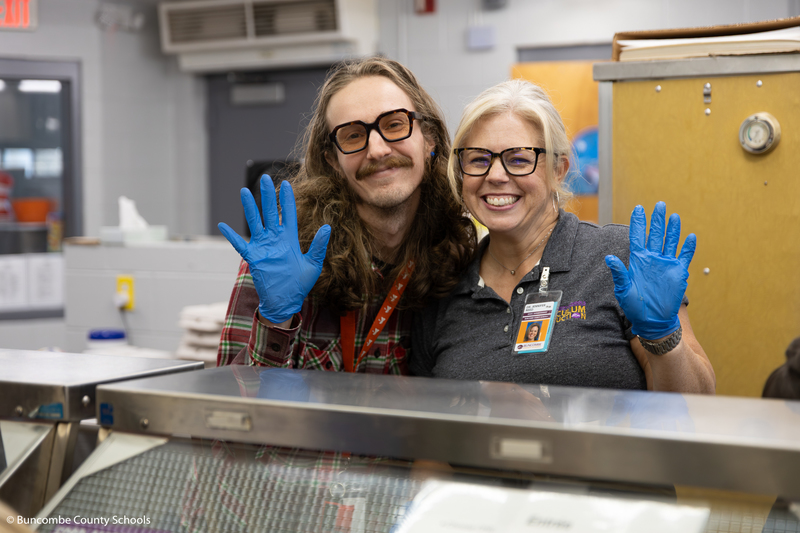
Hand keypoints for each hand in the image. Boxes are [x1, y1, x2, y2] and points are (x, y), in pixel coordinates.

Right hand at [218, 175, 330, 323]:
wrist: (285, 301)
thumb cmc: (299, 285)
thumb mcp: (313, 264)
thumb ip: (318, 246)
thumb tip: (327, 227)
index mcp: (290, 239)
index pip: (288, 214)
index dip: (287, 199)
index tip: (287, 184)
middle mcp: (275, 239)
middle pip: (270, 212)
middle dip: (268, 195)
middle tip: (265, 178)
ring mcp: (263, 247)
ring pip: (255, 222)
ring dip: (250, 207)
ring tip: (245, 191)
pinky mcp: (253, 257)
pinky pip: (240, 244)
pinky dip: (231, 236)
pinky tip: (223, 225)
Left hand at [604, 202, 695, 339]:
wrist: (652, 320)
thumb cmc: (634, 306)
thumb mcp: (623, 289)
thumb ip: (619, 273)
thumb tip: (609, 258)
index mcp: (638, 260)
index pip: (637, 237)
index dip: (638, 223)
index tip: (638, 209)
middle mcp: (652, 259)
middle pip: (655, 234)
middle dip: (657, 220)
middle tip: (659, 204)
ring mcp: (666, 264)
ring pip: (670, 241)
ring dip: (673, 229)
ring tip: (674, 216)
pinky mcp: (678, 272)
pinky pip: (684, 256)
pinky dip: (688, 247)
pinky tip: (690, 236)